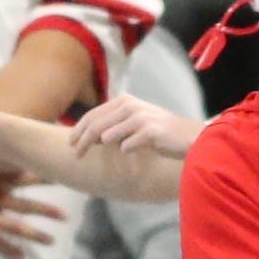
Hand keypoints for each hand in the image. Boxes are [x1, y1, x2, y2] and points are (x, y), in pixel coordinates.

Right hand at [0, 165, 63, 258]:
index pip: (23, 176)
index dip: (42, 176)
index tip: (60, 175)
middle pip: (25, 206)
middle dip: (47, 211)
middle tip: (68, 216)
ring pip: (14, 228)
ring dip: (34, 234)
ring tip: (52, 241)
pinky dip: (9, 250)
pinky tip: (22, 258)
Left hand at [68, 94, 203, 159]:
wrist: (189, 137)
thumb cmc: (160, 133)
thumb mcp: (134, 123)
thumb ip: (114, 125)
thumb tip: (90, 137)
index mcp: (124, 101)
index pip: (92, 115)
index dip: (78, 130)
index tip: (70, 143)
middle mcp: (130, 106)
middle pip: (96, 125)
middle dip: (81, 141)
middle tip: (74, 154)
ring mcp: (141, 118)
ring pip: (107, 135)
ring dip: (97, 147)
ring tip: (88, 157)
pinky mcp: (151, 132)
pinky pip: (127, 145)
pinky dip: (124, 151)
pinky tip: (127, 153)